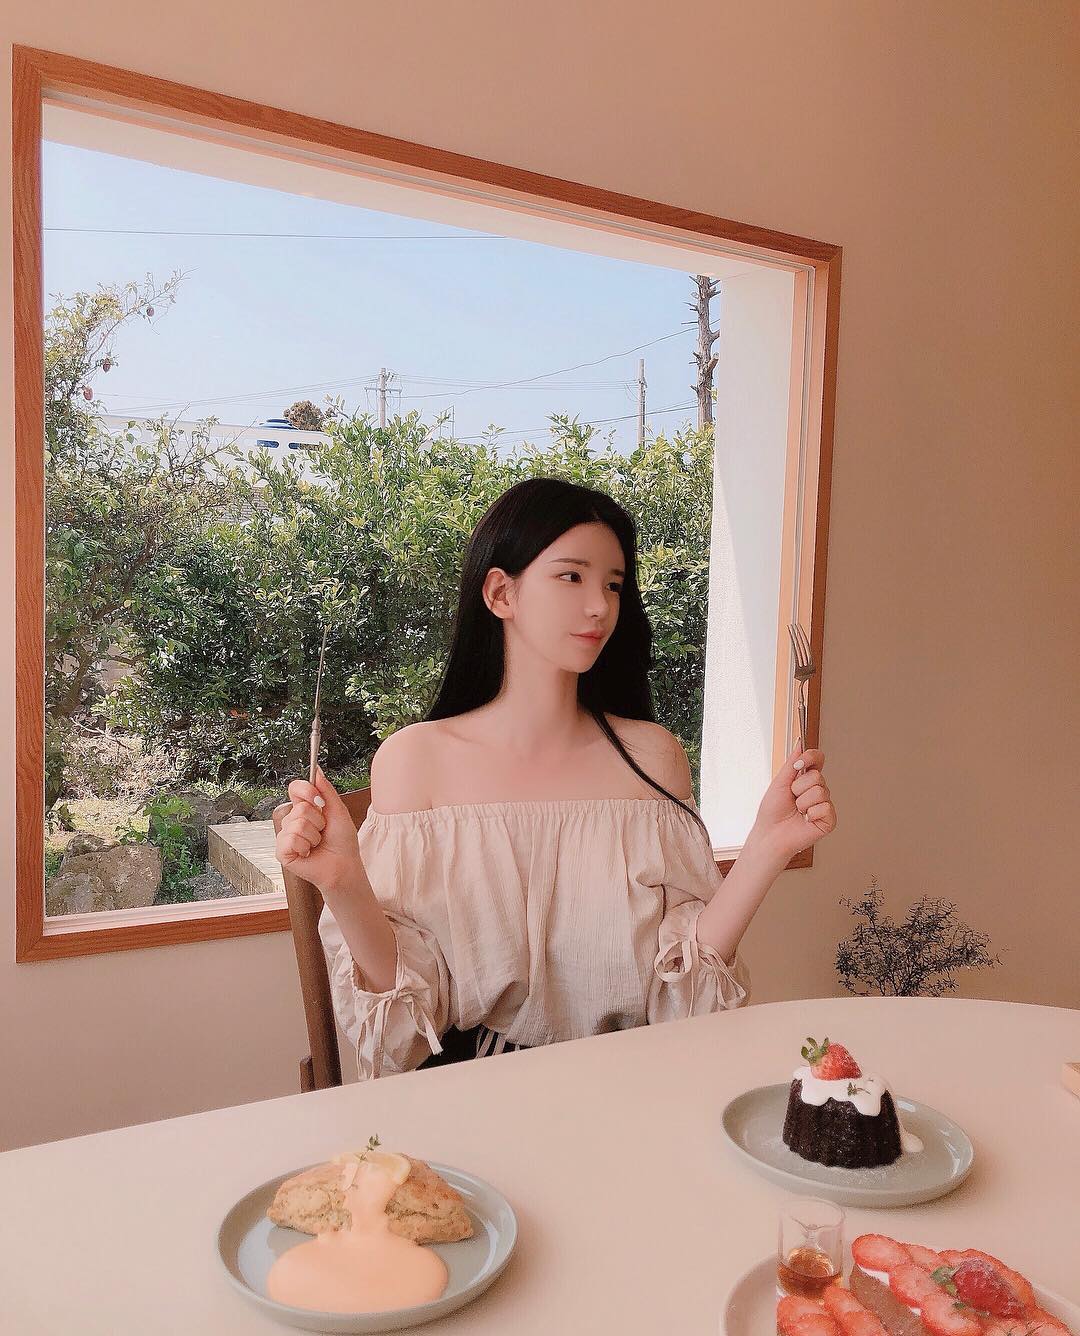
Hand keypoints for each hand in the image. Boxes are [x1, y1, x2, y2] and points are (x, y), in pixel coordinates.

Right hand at [274, 766, 364, 895]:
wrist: (344, 866)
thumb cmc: (342, 841)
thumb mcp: (337, 810)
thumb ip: (326, 790)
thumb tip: (317, 770)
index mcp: (305, 808)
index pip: (295, 788)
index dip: (305, 790)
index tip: (318, 800)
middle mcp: (293, 820)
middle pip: (299, 808)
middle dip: (318, 820)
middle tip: (323, 832)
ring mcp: (286, 836)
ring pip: (296, 824)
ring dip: (313, 835)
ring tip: (317, 844)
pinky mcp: (282, 852)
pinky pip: (289, 840)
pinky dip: (304, 846)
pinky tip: (308, 853)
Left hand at [748, 741, 836, 862]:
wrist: (770, 834)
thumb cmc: (772, 812)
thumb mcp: (780, 782)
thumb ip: (791, 763)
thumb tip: (800, 743)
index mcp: (806, 780)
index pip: (818, 760)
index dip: (811, 757)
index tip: (798, 764)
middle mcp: (818, 790)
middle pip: (817, 776)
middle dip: (798, 787)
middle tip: (791, 799)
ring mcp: (824, 805)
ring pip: (820, 791)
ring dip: (802, 802)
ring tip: (797, 811)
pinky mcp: (829, 819)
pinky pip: (825, 807)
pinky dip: (811, 813)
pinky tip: (805, 820)